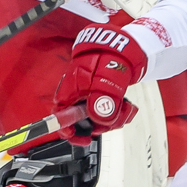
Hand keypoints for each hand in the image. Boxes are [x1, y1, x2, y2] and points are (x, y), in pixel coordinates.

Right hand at [54, 26, 146, 144]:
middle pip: (83, 124)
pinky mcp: (99, 98)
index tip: (85, 139)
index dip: (70, 133)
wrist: (122, 48)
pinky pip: (106, 113)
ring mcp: (87, 98)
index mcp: (68, 94)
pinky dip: (118, 113)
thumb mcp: (102, 85)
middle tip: (115, 119)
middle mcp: (75, 98)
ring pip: (97, 120)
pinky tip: (125, 106)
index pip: (60, 121)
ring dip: (114, 119)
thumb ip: (100, 106)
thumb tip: (100, 121)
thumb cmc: (105, 58)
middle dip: (102, 126)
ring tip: (125, 108)